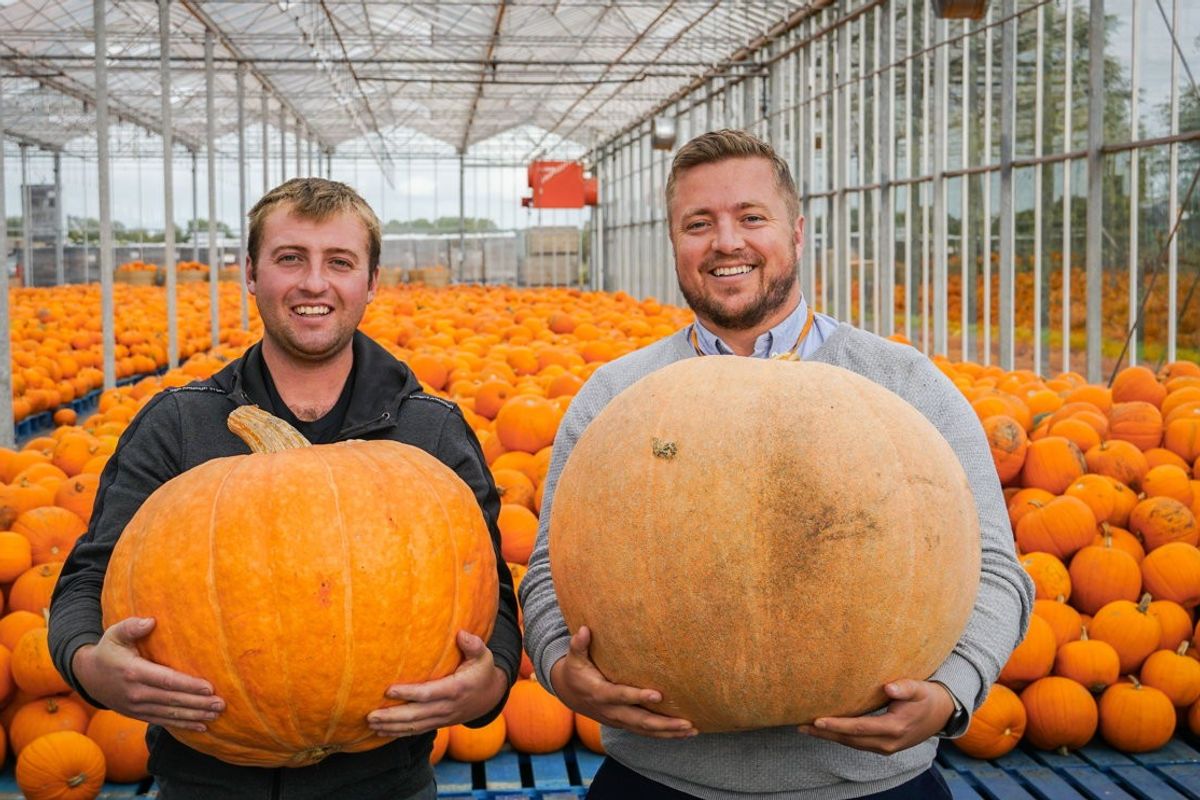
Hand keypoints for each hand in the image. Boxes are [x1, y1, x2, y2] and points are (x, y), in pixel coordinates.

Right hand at [72, 617, 224, 731]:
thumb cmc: (108, 650)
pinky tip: (202, 726)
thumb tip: (151, 621)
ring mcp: (137, 707)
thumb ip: (132, 626)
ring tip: (217, 715)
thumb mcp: (115, 634)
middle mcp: (136, 693)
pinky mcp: (138, 715)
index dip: (188, 685)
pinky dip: (183, 725)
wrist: (88, 677)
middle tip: (221, 704)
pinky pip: (163, 721)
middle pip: (172, 700)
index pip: (166, 681)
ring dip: (195, 716)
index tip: (209, 688)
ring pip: (170, 714)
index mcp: (133, 672)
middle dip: (198, 703)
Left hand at [367, 630, 507, 736]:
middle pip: (416, 715)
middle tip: (370, 715)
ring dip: (391, 727)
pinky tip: (382, 732)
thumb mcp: (483, 656)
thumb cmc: (482, 672)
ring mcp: (442, 718)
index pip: (428, 694)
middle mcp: (447, 707)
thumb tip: (461, 634)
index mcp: (456, 689)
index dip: (408, 693)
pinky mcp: (438, 723)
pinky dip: (398, 733)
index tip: (388, 690)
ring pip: (414, 726)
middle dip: (392, 716)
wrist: (489, 698)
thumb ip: (473, 645)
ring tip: (371, 723)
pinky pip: (416, 731)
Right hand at [549, 626, 694, 739]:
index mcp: (599, 693)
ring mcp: (618, 720)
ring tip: (691, 729)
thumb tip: (584, 630)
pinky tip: (683, 733)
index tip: (658, 695)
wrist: (570, 695)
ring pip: (645, 730)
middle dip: (663, 723)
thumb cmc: (576, 671)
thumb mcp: (574, 658)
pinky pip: (646, 732)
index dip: (637, 697)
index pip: (620, 696)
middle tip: (686, 722)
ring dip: (668, 732)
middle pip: (638, 720)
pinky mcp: (624, 724)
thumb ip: (579, 645)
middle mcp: (610, 711)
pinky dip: (664, 734)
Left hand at [797, 679, 954, 754]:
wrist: (942, 715)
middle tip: (801, 725)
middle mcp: (888, 742)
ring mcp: (886, 747)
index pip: (859, 728)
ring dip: (830, 736)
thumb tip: (888, 687)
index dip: (837, 725)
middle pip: (850, 740)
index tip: (817, 720)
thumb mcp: (919, 688)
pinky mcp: (884, 746)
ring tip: (807, 728)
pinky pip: (858, 743)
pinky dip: (841, 737)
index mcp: (895, 728)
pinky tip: (826, 730)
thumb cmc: (927, 697)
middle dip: (825, 733)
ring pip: (852, 744)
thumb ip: (905, 687)